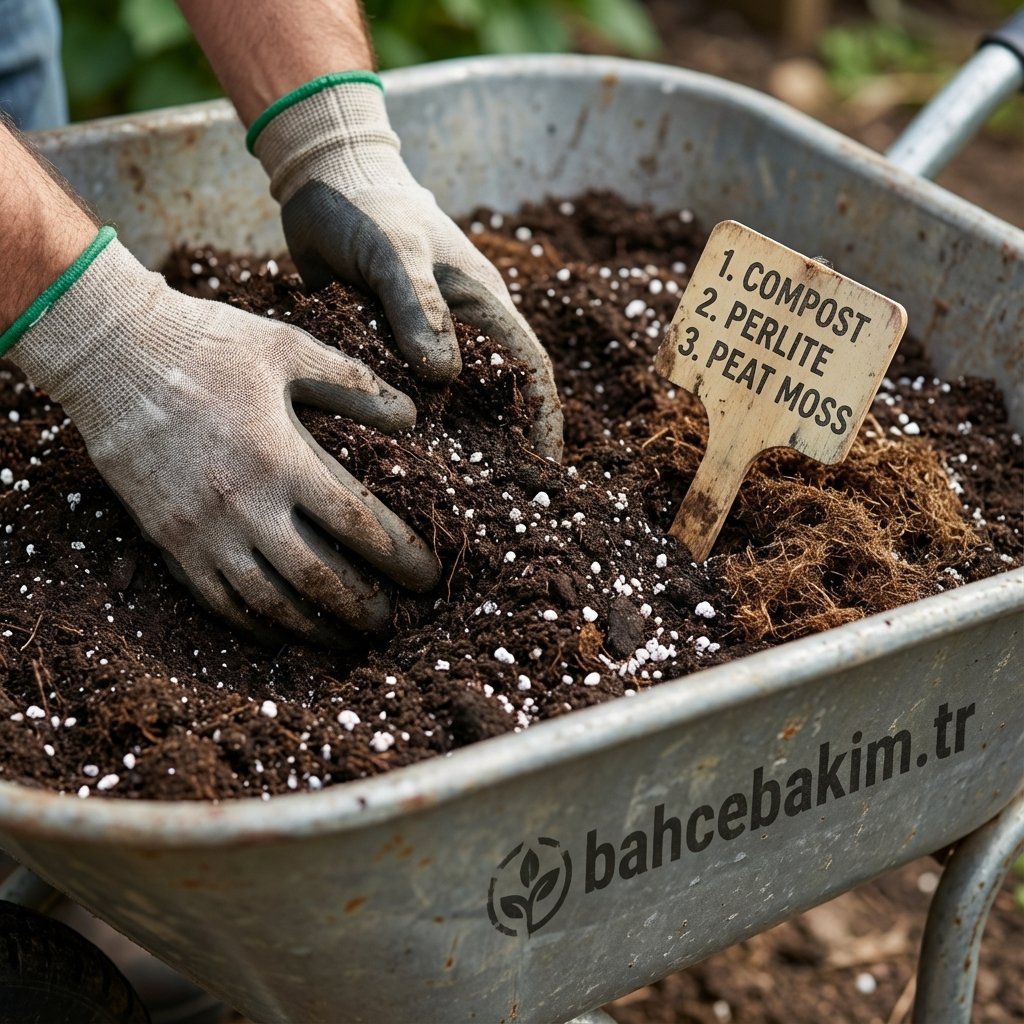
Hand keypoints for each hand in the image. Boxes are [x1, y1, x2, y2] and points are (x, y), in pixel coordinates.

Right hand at [10, 234, 439, 643]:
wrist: (109, 352)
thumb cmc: (207, 343)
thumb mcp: (288, 347)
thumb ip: (353, 384)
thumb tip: (410, 416)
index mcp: (281, 456)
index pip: (356, 523)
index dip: (400, 557)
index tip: (427, 577)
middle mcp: (243, 503)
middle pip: (318, 578)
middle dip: (362, 608)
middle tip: (390, 624)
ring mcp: (201, 528)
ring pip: (267, 602)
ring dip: (313, 629)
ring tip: (345, 640)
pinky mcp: (167, 539)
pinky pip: (215, 599)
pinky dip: (253, 624)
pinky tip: (279, 631)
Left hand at [250, 74, 563, 460]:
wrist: (322, 181)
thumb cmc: (368, 209)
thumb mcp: (394, 251)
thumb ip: (418, 307)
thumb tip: (443, 376)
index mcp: (483, 306)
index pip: (529, 371)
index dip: (543, 421)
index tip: (545, 471)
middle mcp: (460, 332)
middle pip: (491, 400)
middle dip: (499, 448)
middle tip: (493, 502)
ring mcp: (422, 344)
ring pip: (446, 405)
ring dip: (448, 444)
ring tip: (444, 496)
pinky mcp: (384, 351)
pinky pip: (399, 397)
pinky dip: (401, 428)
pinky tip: (388, 463)